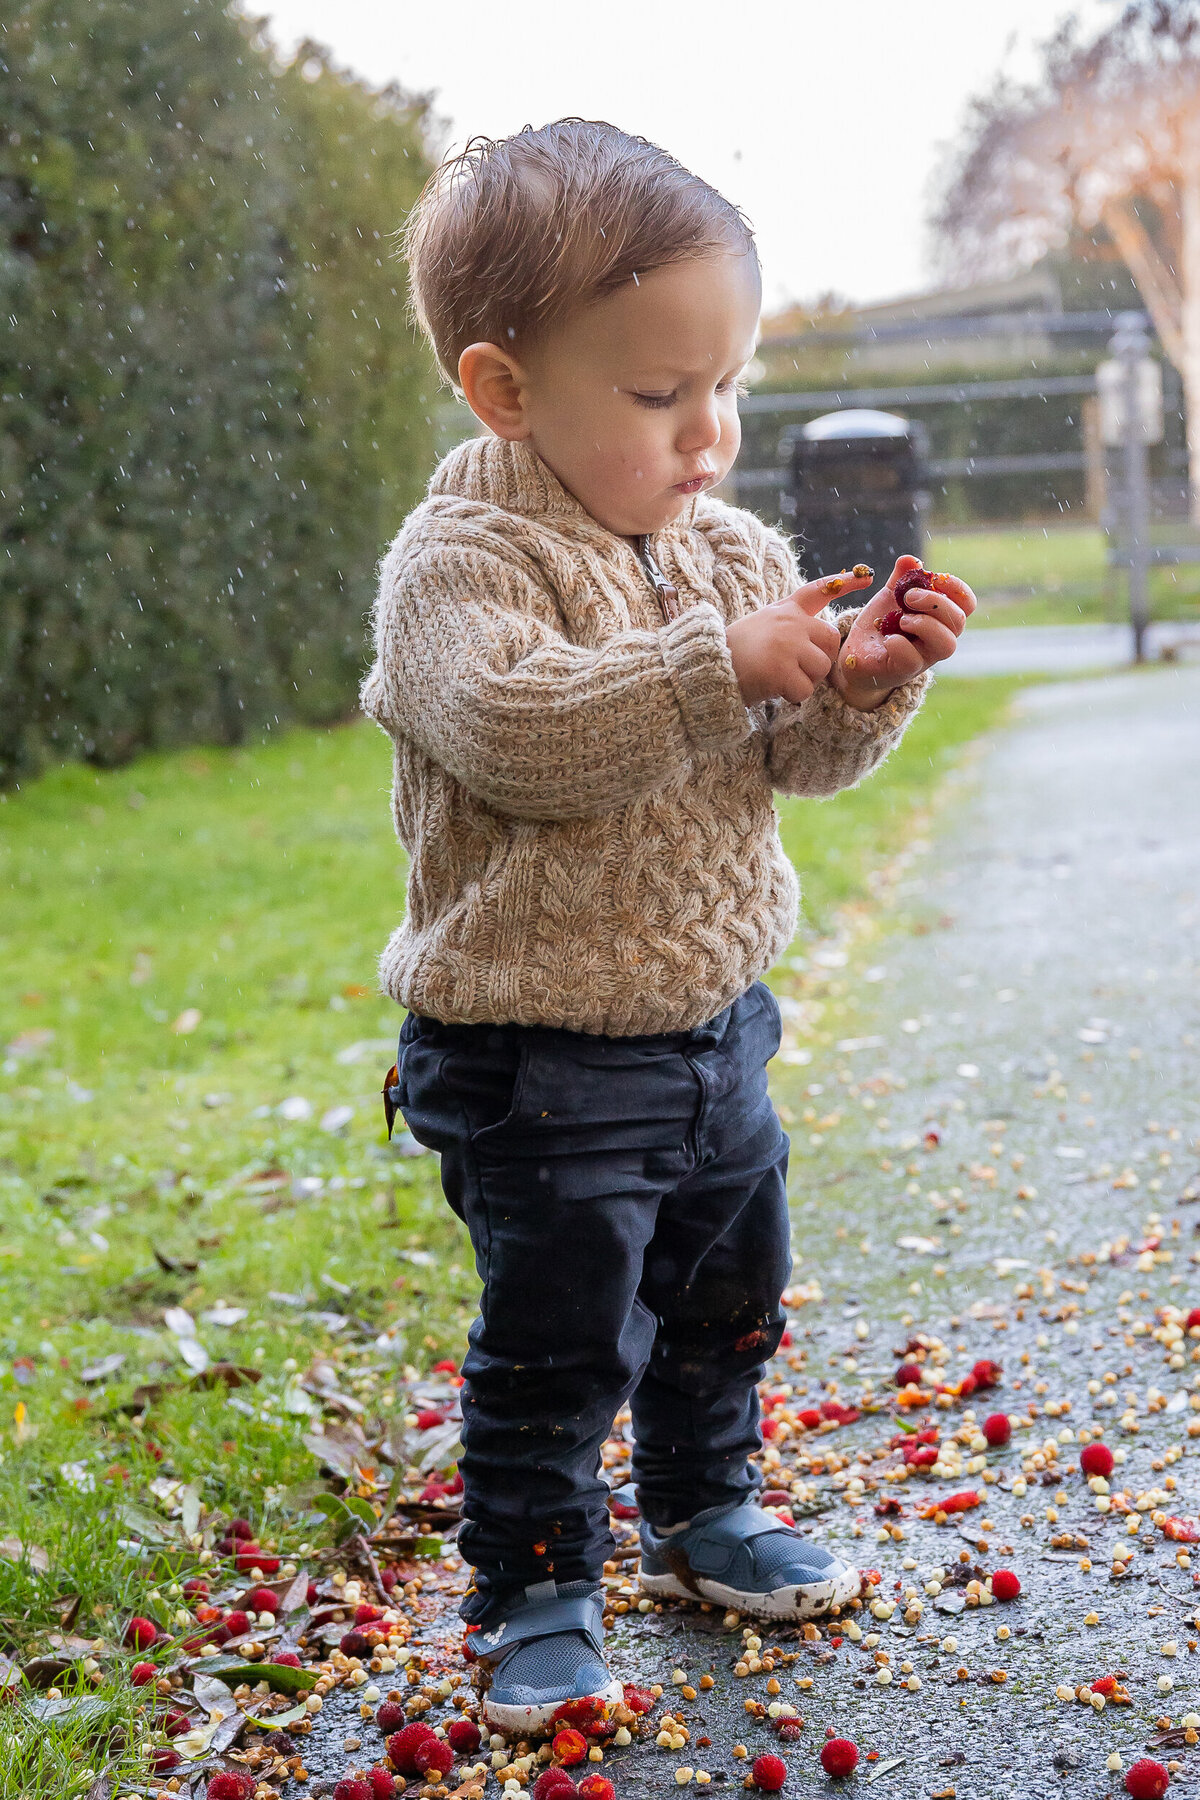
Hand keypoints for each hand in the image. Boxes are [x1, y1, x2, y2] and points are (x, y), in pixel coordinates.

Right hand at [726, 568, 873, 706]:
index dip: (845, 583)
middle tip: (793, 668)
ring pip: (821, 668)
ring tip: (778, 677)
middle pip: (830, 642)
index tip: (867, 576)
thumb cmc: (734, 652)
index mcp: (785, 610)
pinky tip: (772, 688)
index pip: (819, 591)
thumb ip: (790, 626)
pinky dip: (792, 696)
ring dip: (804, 680)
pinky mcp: (781, 670)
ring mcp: (787, 645)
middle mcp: (790, 623)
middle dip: (818, 660)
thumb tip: (821, 644)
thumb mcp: (761, 624)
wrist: (707, 667)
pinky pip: (805, 690)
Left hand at [830, 555, 976, 710]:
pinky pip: (912, 660)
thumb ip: (901, 577)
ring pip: (946, 645)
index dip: (957, 588)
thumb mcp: (890, 595)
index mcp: (940, 618)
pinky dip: (900, 644)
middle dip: (935, 603)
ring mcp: (923, 658)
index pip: (966, 604)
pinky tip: (887, 638)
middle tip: (908, 596)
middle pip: (959, 621)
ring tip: (901, 620)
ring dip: (925, 624)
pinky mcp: (902, 671)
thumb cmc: (882, 623)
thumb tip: (910, 560)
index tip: (934, 577)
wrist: (857, 653)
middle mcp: (938, 639)